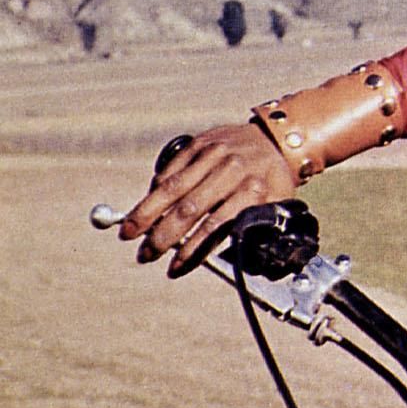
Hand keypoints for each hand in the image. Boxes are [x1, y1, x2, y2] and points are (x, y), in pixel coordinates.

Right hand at [119, 123, 294, 273]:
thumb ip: (256, 229)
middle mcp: (231, 171)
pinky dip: (154, 191)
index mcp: (253, 190)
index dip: (192, 250)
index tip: (175, 268)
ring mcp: (213, 154)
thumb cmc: (272, 180)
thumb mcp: (276, 205)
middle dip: (162, 237)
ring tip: (128, 233)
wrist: (277, 139)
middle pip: (189, 209)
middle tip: (146, 255)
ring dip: (147, 214)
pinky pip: (170, 170)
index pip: (216, 226)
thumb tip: (235, 260)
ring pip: (172, 188)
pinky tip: (144, 208)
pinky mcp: (199, 143)